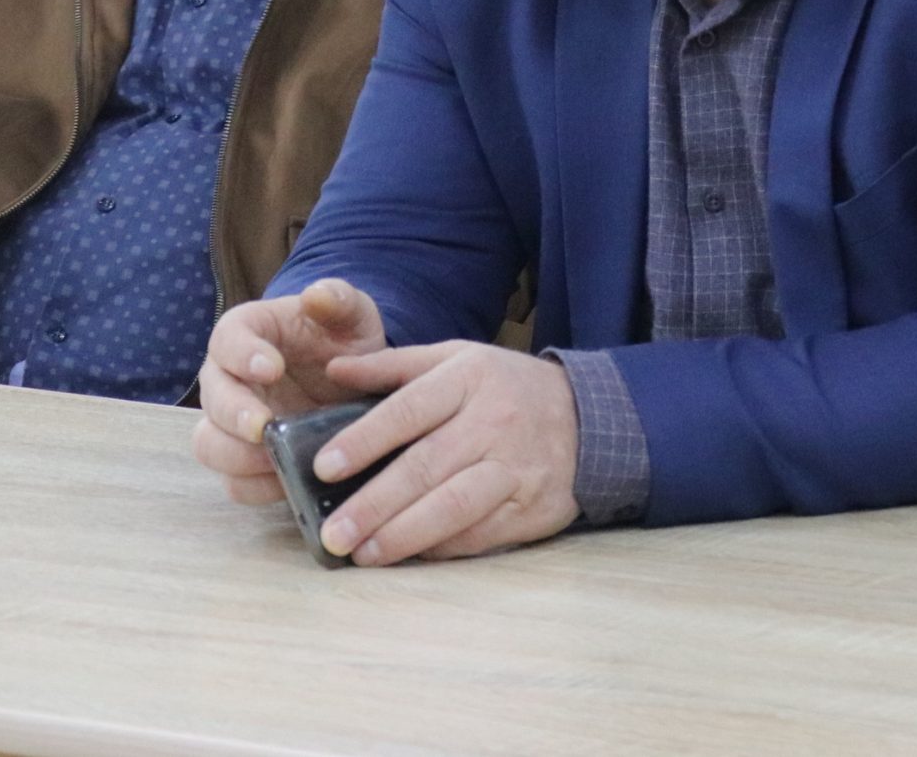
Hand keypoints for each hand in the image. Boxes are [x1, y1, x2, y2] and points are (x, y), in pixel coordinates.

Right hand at [191, 279, 387, 504]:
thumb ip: (337, 300)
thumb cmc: (344, 338)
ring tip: (275, 460)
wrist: (354, 380)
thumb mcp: (351, 314)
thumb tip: (317, 295)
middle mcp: (230, 379)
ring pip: (209, 445)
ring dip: (236, 456)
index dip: (242, 355)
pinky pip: (234, 482)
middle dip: (234, 414)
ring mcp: (234, 423)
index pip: (227, 339)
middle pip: (211, 399)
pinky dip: (255, 487)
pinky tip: (286, 482)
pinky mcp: (247, 460)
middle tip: (266, 426)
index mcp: (249, 333)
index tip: (271, 368)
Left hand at [300, 341, 581, 565]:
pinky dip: (440, 548)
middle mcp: (493, 422)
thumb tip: (332, 369)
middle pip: (425, 466)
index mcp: (469, 378)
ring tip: (362, 554)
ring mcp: (515, 468)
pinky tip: (408, 556)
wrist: (592, 417)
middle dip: (373, 504)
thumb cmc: (507, 387)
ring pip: (453, 506)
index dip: (365, 439)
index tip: (324, 467)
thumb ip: (394, 366)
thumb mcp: (458, 358)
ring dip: (404, 534)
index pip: (409, 409)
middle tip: (332, 533)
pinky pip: (480, 533)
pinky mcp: (531, 508)